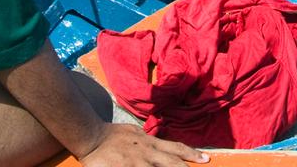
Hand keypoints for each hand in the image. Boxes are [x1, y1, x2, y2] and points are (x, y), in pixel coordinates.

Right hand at [79, 123, 208, 166]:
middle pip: (172, 163)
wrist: (91, 135)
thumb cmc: (111, 134)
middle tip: (204, 164)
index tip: (205, 158)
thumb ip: (147, 139)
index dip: (191, 154)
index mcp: (149, 142)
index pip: (175, 148)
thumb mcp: (134, 132)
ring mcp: (137, 163)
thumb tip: (157, 142)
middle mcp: (147, 153)